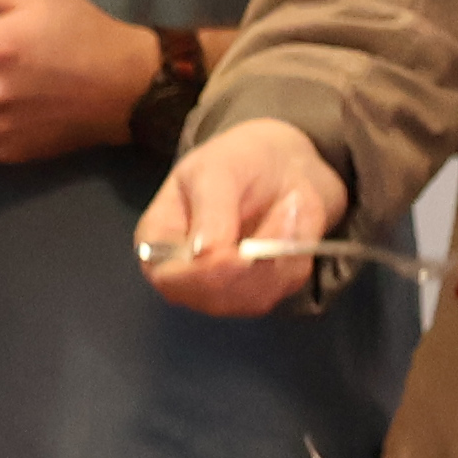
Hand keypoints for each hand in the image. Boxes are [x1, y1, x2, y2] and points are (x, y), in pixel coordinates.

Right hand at [136, 116, 346, 318]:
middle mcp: (187, 277)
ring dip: (283, 250)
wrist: (280, 164)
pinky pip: (286, 286)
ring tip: (292, 203)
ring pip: (256, 295)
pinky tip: (295, 220)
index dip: (205, 275)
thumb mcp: (216, 170)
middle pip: (216, 296)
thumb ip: (210, 210)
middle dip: (255, 261)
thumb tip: (204, 253)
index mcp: (159, 245)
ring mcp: (225, 290)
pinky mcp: (264, 290)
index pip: (170, 279)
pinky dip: (298, 253)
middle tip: (288, 208)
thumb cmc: (235, 161)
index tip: (241, 256)